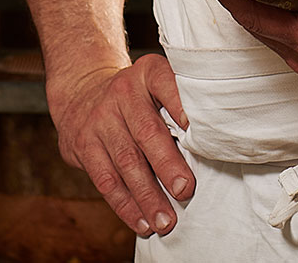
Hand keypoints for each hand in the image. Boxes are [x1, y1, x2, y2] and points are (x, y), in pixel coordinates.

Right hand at [47, 55, 193, 237]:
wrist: (83, 93)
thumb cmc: (136, 99)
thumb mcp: (155, 86)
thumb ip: (180, 109)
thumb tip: (214, 151)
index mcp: (147, 74)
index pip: (165, 84)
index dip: (180, 105)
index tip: (194, 129)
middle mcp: (122, 93)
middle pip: (146, 131)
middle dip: (167, 165)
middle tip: (185, 190)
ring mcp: (99, 119)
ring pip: (125, 161)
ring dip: (147, 195)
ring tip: (166, 220)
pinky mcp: (83, 145)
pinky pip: (105, 180)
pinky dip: (126, 205)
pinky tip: (142, 222)